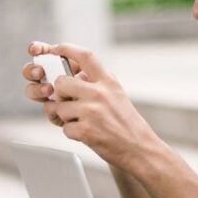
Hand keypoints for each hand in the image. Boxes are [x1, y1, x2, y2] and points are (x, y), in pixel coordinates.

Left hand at [23, 41, 166, 175]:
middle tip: (69, 102)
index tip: (57, 49)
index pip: (85, 56)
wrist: (140, 149)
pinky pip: (65, 128)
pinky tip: (86, 134)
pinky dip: (72, 133)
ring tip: (83, 122)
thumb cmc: (127, 124)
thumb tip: (75, 73)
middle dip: (60, 93)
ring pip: (59, 107)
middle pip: (61, 82)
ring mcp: (91, 112)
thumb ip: (98, 82)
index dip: (67, 49)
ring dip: (66, 117)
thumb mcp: (117, 94)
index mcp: (108, 81)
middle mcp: (99, 93)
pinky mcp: (85, 130)